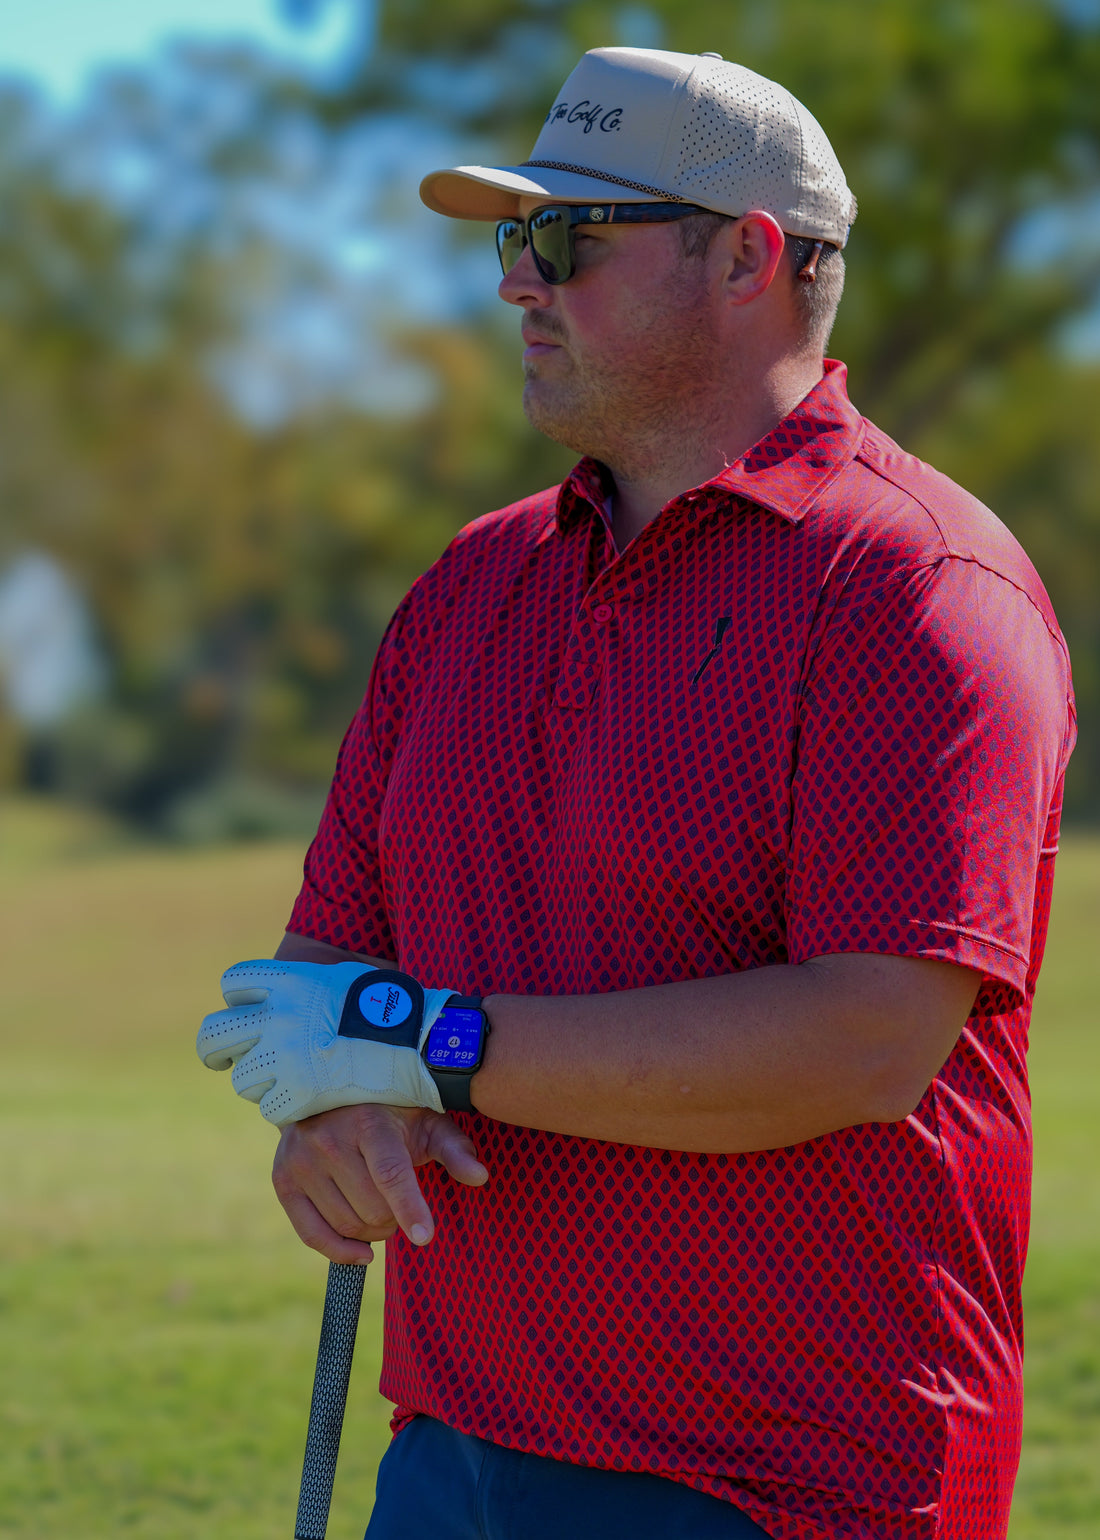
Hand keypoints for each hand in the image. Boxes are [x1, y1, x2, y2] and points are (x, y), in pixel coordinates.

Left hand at [196, 958, 457, 1123]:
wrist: (419, 1044)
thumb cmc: (391, 1008)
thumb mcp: (344, 979)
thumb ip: (308, 987)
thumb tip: (290, 995)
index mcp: (290, 981)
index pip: (234, 983)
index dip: (238, 999)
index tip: (247, 1012)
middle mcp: (278, 1017)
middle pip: (214, 1034)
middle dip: (214, 1050)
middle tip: (222, 1061)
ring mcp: (285, 1057)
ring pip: (242, 1079)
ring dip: (258, 1083)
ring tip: (281, 1085)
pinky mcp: (297, 1095)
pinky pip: (269, 1109)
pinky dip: (284, 1109)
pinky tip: (303, 1104)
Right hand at [271, 1101, 488, 1262]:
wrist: (329, 1092)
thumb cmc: (390, 1112)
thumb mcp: (426, 1122)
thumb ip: (454, 1149)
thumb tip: (480, 1176)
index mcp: (368, 1122)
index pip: (389, 1173)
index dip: (409, 1207)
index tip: (424, 1237)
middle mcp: (328, 1139)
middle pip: (371, 1209)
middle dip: (394, 1217)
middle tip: (400, 1202)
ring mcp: (300, 1160)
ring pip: (347, 1225)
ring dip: (372, 1231)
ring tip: (380, 1209)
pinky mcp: (282, 1179)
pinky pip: (312, 1236)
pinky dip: (341, 1251)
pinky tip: (363, 1252)